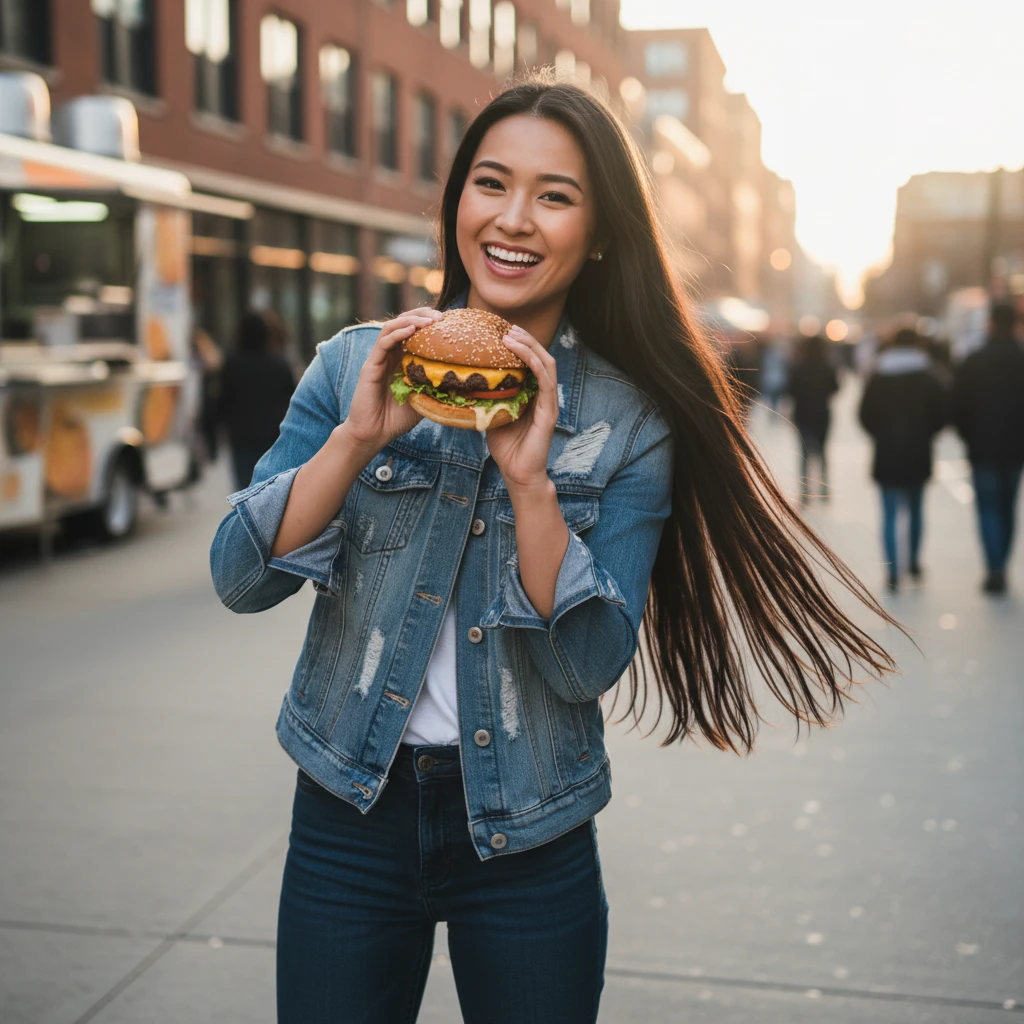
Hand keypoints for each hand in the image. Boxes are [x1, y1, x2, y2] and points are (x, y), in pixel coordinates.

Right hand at [342, 307, 442, 451]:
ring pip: (392, 328)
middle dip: (422, 314)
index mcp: (402, 359)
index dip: (430, 323)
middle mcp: (390, 355)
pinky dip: (397, 333)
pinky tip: (412, 330)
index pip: (415, 332)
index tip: (450, 321)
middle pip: (404, 323)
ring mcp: (379, 359)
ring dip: (411, 320)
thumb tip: (462, 379)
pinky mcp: (370, 366)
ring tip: (429, 320)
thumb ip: (435, 385)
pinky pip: (383, 343)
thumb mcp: (424, 398)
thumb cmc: (397, 418)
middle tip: (441, 315)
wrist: (374, 434)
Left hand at [486, 325, 558, 492]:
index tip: (500, 330)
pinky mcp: (549, 411)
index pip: (530, 361)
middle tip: (506, 326)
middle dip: (525, 338)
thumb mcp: (490, 414)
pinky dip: (533, 362)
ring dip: (529, 345)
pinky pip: (545, 380)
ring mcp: (548, 401)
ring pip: (546, 362)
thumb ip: (485, 397)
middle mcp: (543, 394)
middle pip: (540, 355)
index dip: (519, 344)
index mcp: (531, 393)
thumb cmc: (505, 447)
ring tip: (512, 334)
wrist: (518, 474)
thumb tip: (461, 380)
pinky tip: (520, 351)